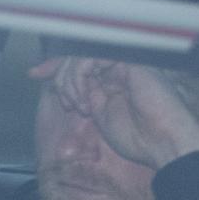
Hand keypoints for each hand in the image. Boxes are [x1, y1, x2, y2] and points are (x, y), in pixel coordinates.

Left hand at [31, 57, 198, 168]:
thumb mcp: (101, 116)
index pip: (80, 63)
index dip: (55, 66)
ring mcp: (124, 64)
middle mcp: (119, 69)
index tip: (35, 73)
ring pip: (82, 55)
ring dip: (70, 80)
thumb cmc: (140, 138)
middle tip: (67, 102)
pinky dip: (80, 77)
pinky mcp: (129, 63)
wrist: (164, 144)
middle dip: (60, 76)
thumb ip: (86, 96)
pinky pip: (92, 57)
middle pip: (77, 56)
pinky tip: (86, 98)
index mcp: (113, 80)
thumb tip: (65, 84)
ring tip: (78, 104)